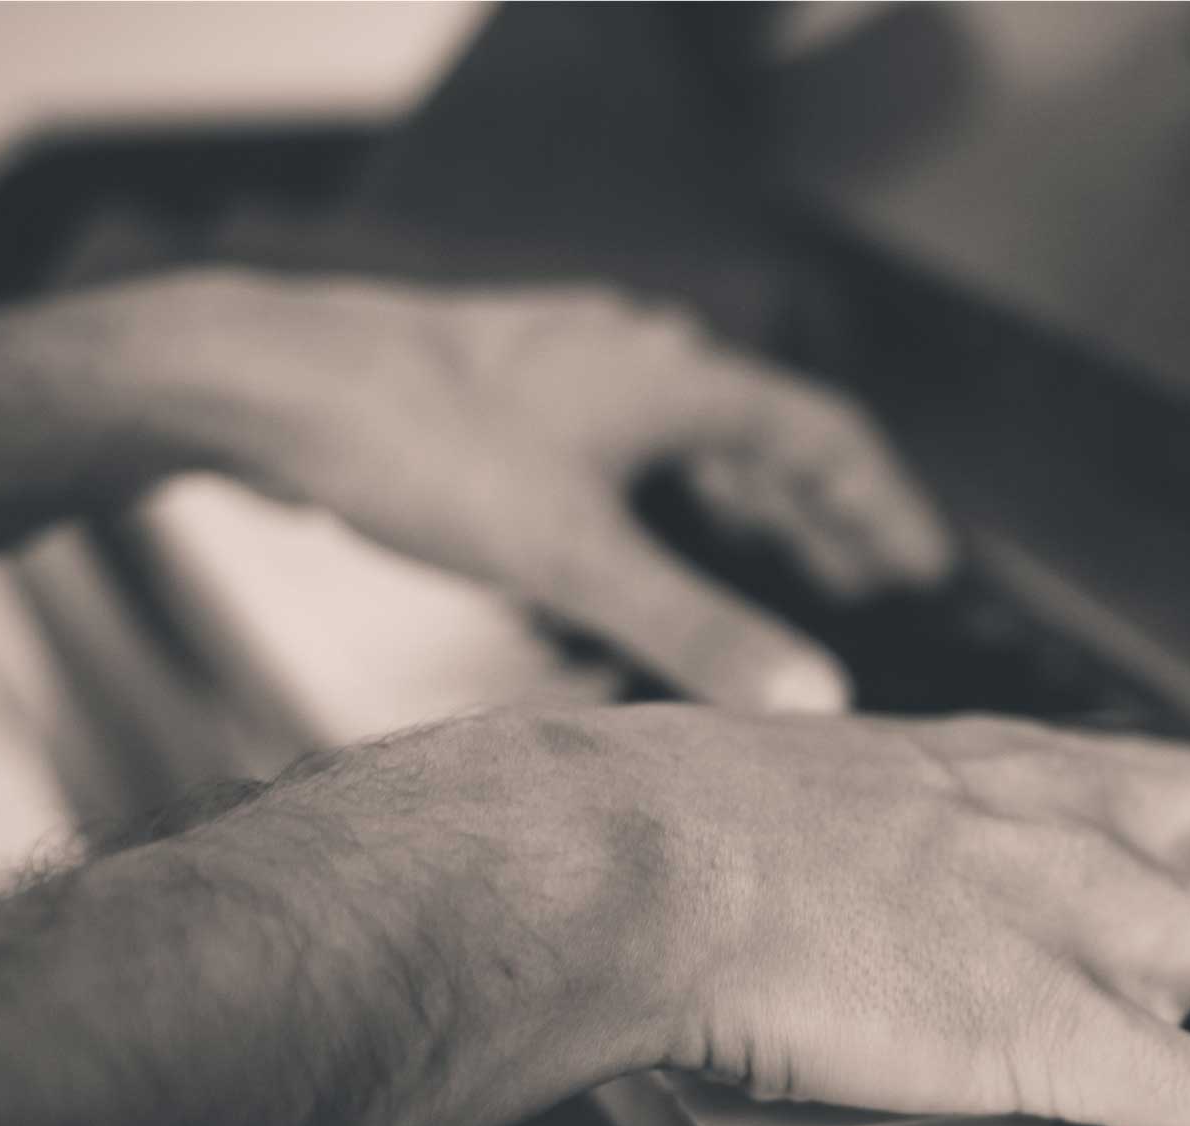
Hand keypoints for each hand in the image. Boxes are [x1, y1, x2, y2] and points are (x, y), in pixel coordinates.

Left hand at [176, 271, 953, 710]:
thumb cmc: (411, 441)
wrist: (262, 379)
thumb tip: (818, 701)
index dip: (889, 511)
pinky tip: (641, 555)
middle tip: (865, 589)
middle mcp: (639, 360)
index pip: (829, 438)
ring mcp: (574, 373)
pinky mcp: (514, 400)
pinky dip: (668, 507)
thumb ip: (697, 634)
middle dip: (823, 520)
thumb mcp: (570, 556)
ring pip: (694, 445)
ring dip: (745, 512)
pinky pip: (629, 453)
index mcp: (680, 379)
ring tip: (778, 574)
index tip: (927, 573)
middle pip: (768, 440)